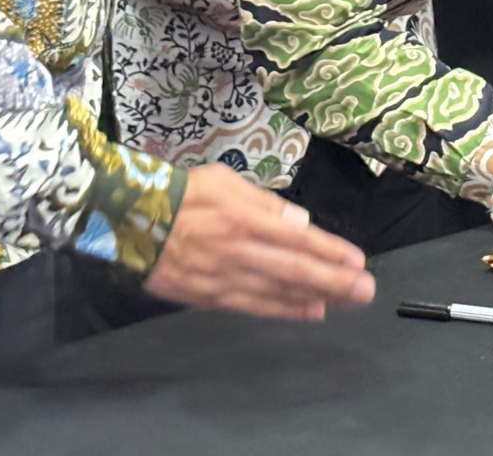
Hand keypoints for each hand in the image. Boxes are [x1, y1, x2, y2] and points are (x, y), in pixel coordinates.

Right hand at [144, 163, 375, 320]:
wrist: (127, 222)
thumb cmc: (180, 193)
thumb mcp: (224, 180)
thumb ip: (264, 202)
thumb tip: (300, 221)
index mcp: (245, 219)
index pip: (299, 238)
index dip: (331, 252)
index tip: (357, 261)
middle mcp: (240, 251)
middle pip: (295, 269)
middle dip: (334, 281)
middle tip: (365, 290)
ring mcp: (225, 277)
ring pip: (279, 292)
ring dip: (316, 298)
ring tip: (346, 302)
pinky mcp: (209, 296)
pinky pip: (253, 306)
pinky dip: (283, 310)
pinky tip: (308, 312)